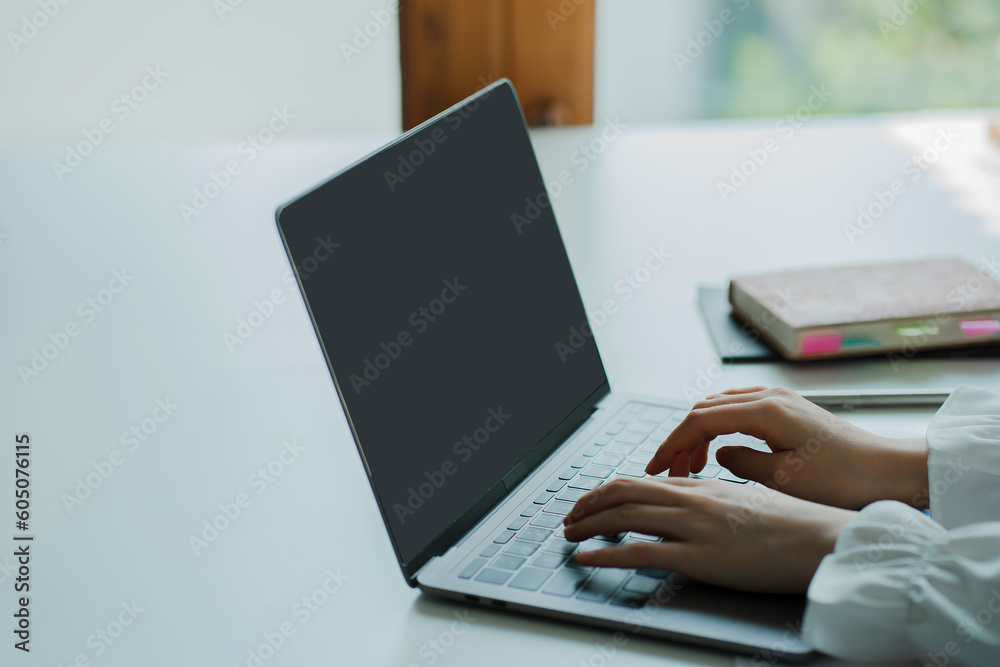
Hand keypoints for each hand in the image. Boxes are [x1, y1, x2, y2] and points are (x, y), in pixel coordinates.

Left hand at [563, 476, 854, 592]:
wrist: (821, 540)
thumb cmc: (790, 523)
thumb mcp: (743, 499)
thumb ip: (710, 499)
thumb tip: (688, 500)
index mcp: (700, 487)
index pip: (638, 481)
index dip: (606, 491)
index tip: (590, 502)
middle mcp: (691, 501)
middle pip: (623, 492)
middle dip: (588, 504)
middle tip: (570, 516)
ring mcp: (693, 528)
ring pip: (625, 517)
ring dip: (589, 525)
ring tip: (569, 533)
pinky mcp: (699, 558)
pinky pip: (640, 552)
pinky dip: (606, 553)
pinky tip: (587, 556)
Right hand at [645, 386, 929, 509]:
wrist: (889, 471)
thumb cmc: (843, 479)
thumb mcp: (784, 479)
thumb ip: (742, 463)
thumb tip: (718, 454)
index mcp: (765, 410)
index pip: (699, 420)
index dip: (672, 444)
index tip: (656, 468)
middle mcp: (769, 396)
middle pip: (705, 409)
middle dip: (681, 439)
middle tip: (670, 471)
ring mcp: (780, 399)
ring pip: (721, 407)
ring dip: (700, 433)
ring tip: (693, 465)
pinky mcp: (788, 409)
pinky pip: (739, 410)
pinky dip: (720, 428)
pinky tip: (720, 449)